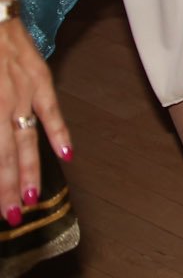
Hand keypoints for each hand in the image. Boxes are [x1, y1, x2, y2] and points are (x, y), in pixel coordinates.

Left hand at [0, 16, 71, 217]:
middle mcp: (4, 101)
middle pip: (7, 152)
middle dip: (8, 186)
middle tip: (11, 216)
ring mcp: (23, 89)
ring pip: (27, 137)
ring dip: (30, 169)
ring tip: (31, 199)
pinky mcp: (38, 76)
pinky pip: (50, 109)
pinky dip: (59, 132)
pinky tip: (67, 155)